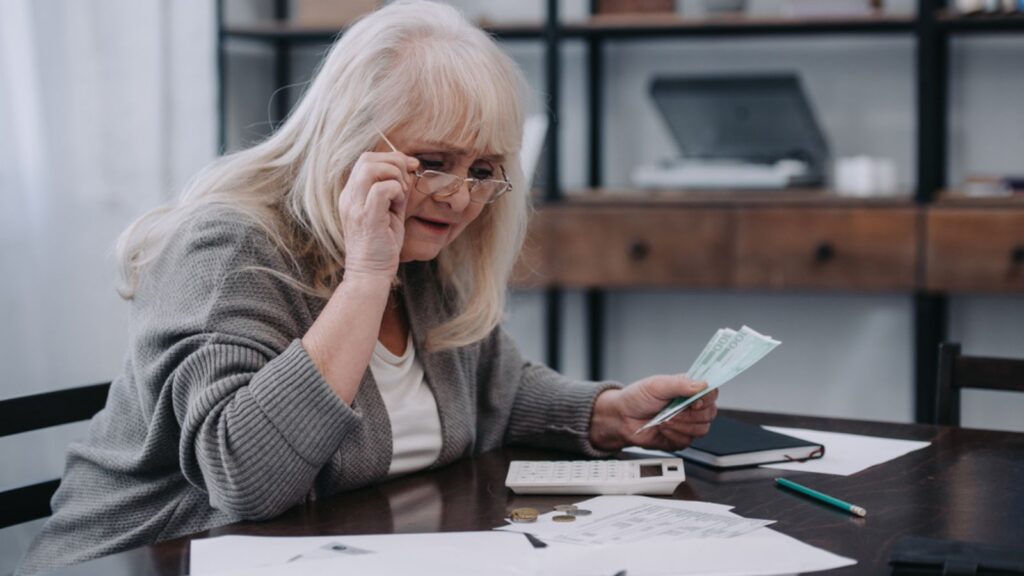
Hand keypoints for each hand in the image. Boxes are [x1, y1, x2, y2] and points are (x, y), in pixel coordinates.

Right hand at [337, 151, 418, 279]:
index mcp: (352, 194)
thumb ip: (395, 191)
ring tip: (401, 194)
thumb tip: (408, 170)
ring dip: (394, 175)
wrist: (370, 273)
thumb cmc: (381, 246)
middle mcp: (349, 197)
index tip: (410, 167)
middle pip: (367, 158)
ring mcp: (355, 206)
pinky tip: (398, 205)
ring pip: (371, 168)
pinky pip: (381, 189)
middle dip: (394, 162)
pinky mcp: (366, 217)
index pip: (366, 160)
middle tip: (407, 180)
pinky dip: (396, 191)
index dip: (391, 157)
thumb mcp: (389, 212)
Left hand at [589, 375, 717, 451]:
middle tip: (671, 411)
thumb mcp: (657, 385)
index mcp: (688, 390)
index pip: (711, 393)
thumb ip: (680, 384)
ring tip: (664, 420)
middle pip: (710, 413)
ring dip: (681, 425)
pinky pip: (688, 441)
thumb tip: (702, 384)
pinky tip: (662, 429)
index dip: (706, 399)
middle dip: (689, 415)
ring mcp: (687, 424)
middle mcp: (691, 407)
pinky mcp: (680, 439)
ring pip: (701, 429)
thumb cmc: (637, 398)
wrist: (621, 418)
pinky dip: (673, 435)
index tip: (694, 402)